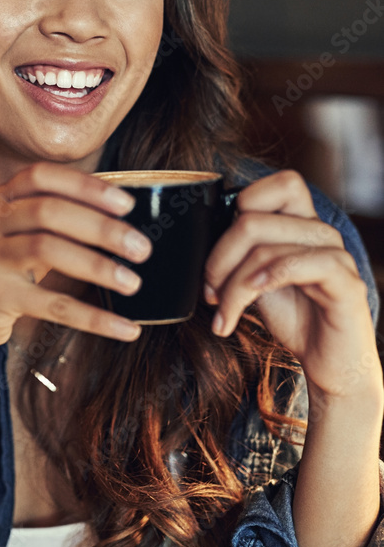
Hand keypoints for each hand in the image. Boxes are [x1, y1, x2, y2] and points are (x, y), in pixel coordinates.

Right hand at [0, 162, 151, 355]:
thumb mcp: (15, 232)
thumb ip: (53, 217)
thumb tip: (121, 217)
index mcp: (0, 200)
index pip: (42, 177)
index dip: (86, 186)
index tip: (127, 204)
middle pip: (50, 212)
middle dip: (101, 228)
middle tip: (142, 248)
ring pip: (47, 250)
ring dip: (96, 266)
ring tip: (133, 283)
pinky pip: (51, 305)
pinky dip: (93, 317)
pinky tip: (125, 327)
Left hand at [204, 170, 382, 400]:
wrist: (329, 363)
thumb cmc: (296, 318)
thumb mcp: (258, 279)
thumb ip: (243, 253)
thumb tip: (201, 239)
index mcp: (303, 224)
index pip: (280, 183)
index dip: (241, 206)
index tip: (220, 254)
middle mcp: (322, 233)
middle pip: (252, 220)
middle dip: (218, 260)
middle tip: (210, 294)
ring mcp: (337, 256)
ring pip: (266, 247)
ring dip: (232, 285)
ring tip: (224, 313)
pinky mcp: (346, 283)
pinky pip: (302, 263)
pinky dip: (267, 279)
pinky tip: (252, 300)